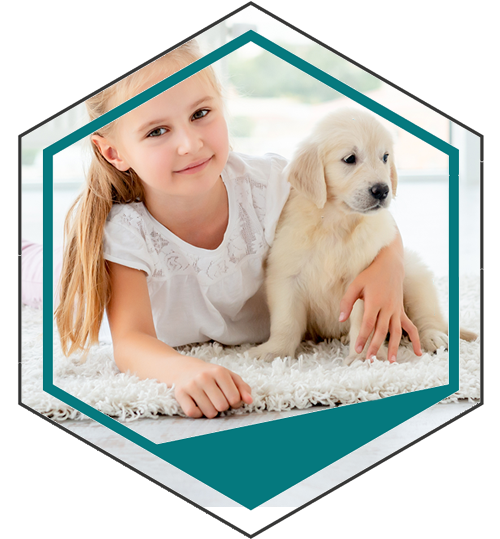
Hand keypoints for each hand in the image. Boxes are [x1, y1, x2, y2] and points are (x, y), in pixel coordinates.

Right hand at [173, 356, 252, 418]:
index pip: (234, 398)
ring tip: (208, 401)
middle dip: (222, 407)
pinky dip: (198, 413)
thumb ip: (242, 387)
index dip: (235, 402)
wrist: (183, 369)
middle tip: (217, 399)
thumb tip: (250, 401)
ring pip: (209, 412)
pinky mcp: (180, 394)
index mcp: (219, 371)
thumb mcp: (228, 376)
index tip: (230, 397)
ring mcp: (191, 385)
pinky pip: (193, 413)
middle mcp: (204, 377)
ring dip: (211, 411)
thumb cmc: (211, 375)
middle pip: (222, 406)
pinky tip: (197, 404)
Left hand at [339, 237, 421, 362]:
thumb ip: (347, 302)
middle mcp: (388, 307)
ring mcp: (397, 310)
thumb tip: (340, 320)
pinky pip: (410, 327)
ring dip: (393, 347)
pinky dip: (415, 340)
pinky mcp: (401, 311)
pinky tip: (417, 353)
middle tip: (369, 359)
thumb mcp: (355, 285)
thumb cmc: (370, 275)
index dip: (363, 337)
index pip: (368, 324)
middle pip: (381, 330)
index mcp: (375, 301)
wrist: (390, 264)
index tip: (358, 349)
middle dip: (375, 345)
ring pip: (396, 331)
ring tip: (390, 362)